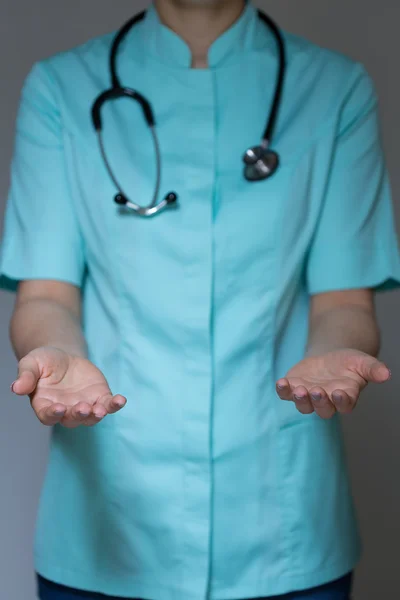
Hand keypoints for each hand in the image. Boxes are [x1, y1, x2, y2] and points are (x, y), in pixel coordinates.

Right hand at [11, 346, 126, 426]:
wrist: (63, 356)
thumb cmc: (44, 362)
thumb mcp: (31, 363)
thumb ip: (26, 376)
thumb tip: (16, 387)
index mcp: (45, 405)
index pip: (48, 416)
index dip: (53, 414)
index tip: (58, 408)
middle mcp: (65, 411)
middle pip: (72, 419)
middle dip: (78, 414)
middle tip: (83, 408)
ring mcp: (84, 405)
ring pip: (91, 416)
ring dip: (97, 414)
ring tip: (102, 409)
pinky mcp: (99, 397)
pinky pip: (108, 405)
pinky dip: (114, 405)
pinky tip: (121, 400)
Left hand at [276, 349, 390, 418]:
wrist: (329, 357)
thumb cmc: (349, 363)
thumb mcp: (362, 362)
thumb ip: (373, 369)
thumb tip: (387, 374)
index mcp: (345, 397)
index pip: (344, 405)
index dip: (341, 401)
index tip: (339, 393)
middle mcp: (326, 401)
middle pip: (323, 409)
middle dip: (319, 401)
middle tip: (317, 391)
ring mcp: (309, 396)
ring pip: (304, 405)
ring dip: (300, 399)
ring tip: (298, 389)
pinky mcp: (294, 388)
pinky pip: (286, 394)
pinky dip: (283, 390)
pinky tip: (281, 382)